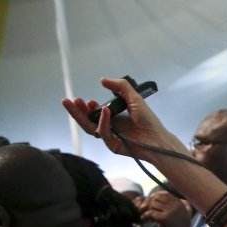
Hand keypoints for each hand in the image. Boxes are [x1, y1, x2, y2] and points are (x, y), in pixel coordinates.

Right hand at [61, 77, 183, 162]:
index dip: (88, 107)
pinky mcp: (113, 145)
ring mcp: (110, 138)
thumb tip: (102, 80)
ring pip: (90, 128)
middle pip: (88, 121)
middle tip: (68, 101)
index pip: (95, 113)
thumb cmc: (149, 121)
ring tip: (75, 105)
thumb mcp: (134, 99)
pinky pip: (103, 133)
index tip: (87, 100)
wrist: (159, 138)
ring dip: (80, 116)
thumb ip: (120, 87)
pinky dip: (102, 121)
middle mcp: (110, 128)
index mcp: (114, 118)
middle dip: (77, 111)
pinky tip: (104, 110)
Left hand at [141, 190, 193, 226]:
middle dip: (150, 204)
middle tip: (148, 212)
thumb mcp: (182, 215)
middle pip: (157, 197)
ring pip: (152, 204)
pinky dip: (144, 216)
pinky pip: (150, 212)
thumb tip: (160, 196)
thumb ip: (176, 205)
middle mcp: (177, 205)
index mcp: (181, 203)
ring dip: (147, 211)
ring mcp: (171, 211)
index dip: (155, 199)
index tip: (151, 206)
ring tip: (148, 218)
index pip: (164, 194)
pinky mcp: (165, 218)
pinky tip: (144, 220)